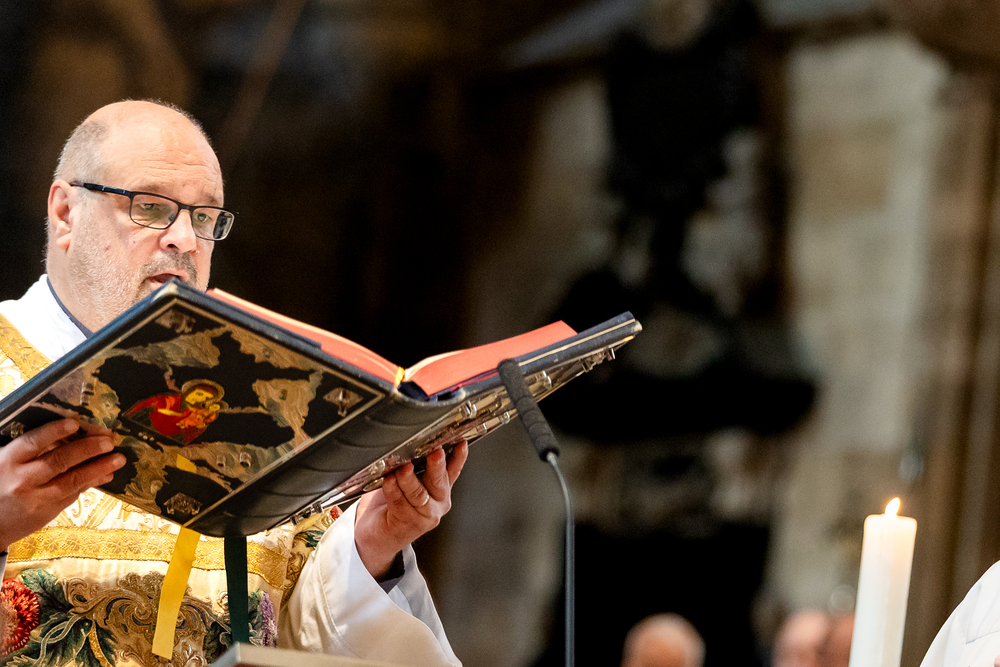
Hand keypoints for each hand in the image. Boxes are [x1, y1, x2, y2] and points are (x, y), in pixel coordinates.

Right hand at [0, 418, 124, 551]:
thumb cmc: (0, 482)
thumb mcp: (6, 461)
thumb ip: (31, 449)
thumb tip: (70, 431)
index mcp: (9, 460)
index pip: (33, 442)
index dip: (54, 431)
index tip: (75, 422)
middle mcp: (22, 479)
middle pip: (59, 461)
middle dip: (87, 449)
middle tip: (109, 441)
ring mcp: (36, 497)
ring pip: (72, 480)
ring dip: (98, 468)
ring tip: (118, 459)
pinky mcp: (46, 512)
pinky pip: (72, 494)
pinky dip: (91, 482)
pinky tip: (106, 474)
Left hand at [354, 441, 468, 579]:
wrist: (377, 536)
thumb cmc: (391, 504)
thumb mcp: (406, 480)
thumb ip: (412, 466)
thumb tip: (408, 445)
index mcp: (440, 489)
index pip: (453, 470)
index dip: (459, 457)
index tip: (460, 443)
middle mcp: (437, 503)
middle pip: (439, 481)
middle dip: (437, 465)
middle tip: (435, 452)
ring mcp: (425, 516)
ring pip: (419, 494)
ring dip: (409, 479)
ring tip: (403, 468)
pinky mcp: (409, 524)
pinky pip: (400, 503)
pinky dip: (393, 490)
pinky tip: (388, 481)